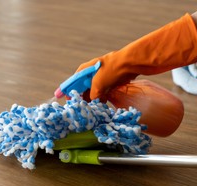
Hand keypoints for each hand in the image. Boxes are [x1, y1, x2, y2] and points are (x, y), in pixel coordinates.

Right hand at [74, 14, 196, 101]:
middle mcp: (90, 74)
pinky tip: (102, 108)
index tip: (63, 103)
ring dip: (93, 102)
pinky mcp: (111, 82)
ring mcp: (102, 78)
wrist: (133, 62)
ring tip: (91, 112)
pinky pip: (103, 94)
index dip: (67, 94)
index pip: (71, 84)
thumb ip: (93, 97)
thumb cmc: (113, 70)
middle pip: (82, 90)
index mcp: (83, 71)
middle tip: (80, 112)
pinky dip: (102, 100)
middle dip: (82, 101)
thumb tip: (93, 106)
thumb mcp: (98, 84)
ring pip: (93, 93)